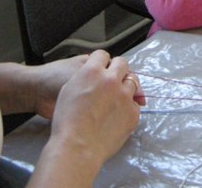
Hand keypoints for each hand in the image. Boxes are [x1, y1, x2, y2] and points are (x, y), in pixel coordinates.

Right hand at [47, 51, 142, 171]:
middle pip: (122, 64)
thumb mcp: (68, 89)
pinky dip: (128, 106)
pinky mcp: (132, 112)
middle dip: (118, 69)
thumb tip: (96, 75)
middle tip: (112, 80)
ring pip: (132, 82)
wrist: (76, 146)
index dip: (102, 62)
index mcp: (92, 71)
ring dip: (125, 86)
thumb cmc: (66, 120)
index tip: (103, 67)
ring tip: (116, 98)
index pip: (103, 55)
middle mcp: (111, 80)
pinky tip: (118, 114)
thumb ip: (85, 77)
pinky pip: (134, 104)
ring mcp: (124, 95)